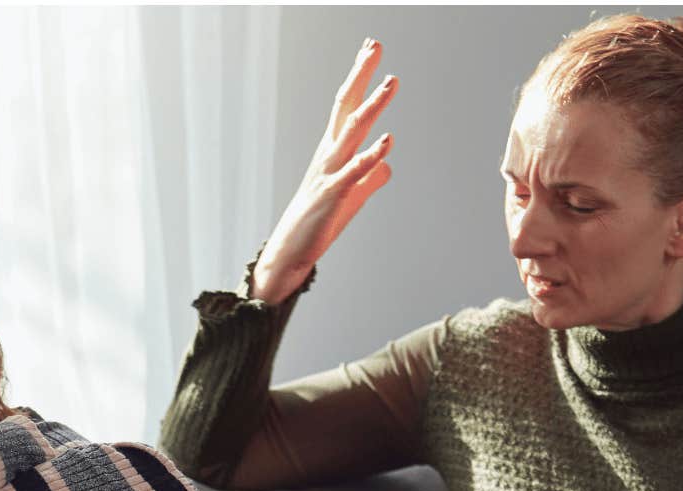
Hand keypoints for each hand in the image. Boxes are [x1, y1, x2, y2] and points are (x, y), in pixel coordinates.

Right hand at [253, 37, 398, 304]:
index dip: (360, 76)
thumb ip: (370, 177)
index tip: (370, 48)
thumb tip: (387, 167)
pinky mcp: (333, 195)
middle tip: (375, 46)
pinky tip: (388, 140)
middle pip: (346, 106)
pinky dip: (371, 155)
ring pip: (352, 132)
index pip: (347, 105)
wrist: (291, 251)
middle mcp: (329, 154)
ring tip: (391, 83)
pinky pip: (354, 171)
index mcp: (333, 150)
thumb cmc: (319, 221)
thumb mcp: (351, 196)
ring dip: (372, 106)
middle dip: (361, 75)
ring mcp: (330, 172)